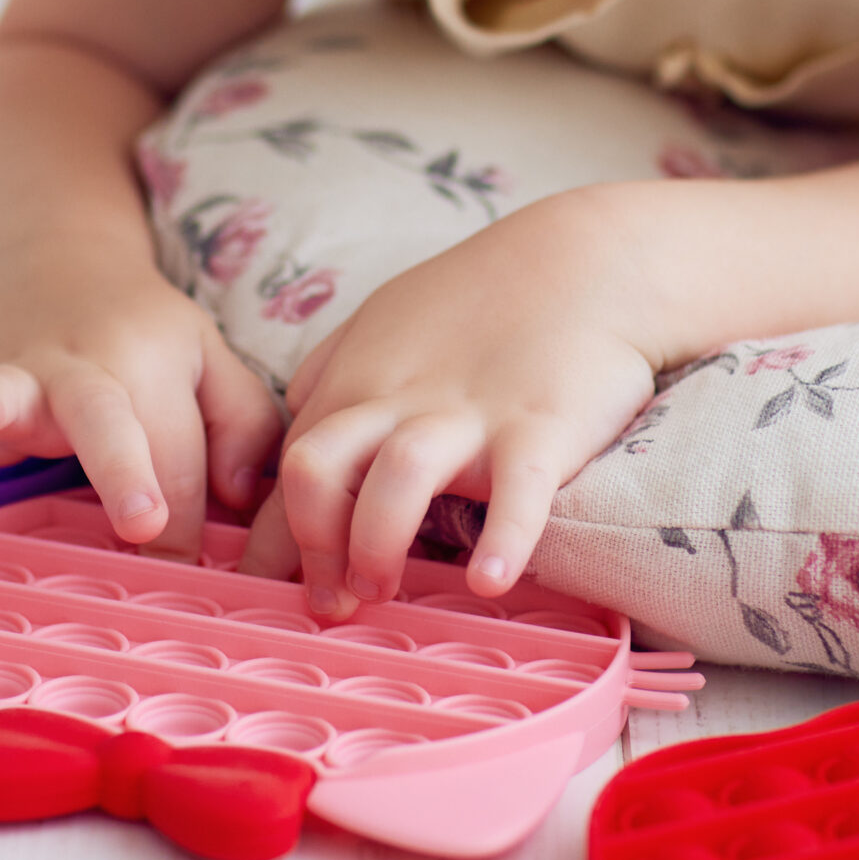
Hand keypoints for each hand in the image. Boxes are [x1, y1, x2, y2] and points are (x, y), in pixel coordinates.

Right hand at [0, 244, 281, 557]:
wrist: (55, 253)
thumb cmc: (141, 332)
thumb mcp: (209, 359)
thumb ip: (243, 424)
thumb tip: (237, 497)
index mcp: (157, 369)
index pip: (180, 462)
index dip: (188, 524)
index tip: (190, 578)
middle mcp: (87, 367)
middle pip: (110, 421)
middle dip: (127, 472)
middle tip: (145, 525)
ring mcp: (17, 370)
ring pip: (8, 390)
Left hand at [241, 191, 661, 616]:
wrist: (584, 260)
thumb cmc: (481, 297)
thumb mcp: (385, 316)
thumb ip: (334, 367)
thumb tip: (297, 416)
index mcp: (358, 381)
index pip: (291, 466)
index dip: (274, 536)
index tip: (276, 588)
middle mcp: (401, 400)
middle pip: (316, 469)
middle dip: (311, 545)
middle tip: (334, 600)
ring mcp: (470, 415)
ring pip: (397, 478)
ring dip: (375, 545)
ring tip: (383, 592)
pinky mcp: (540, 428)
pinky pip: (516, 491)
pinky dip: (502, 541)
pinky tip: (489, 582)